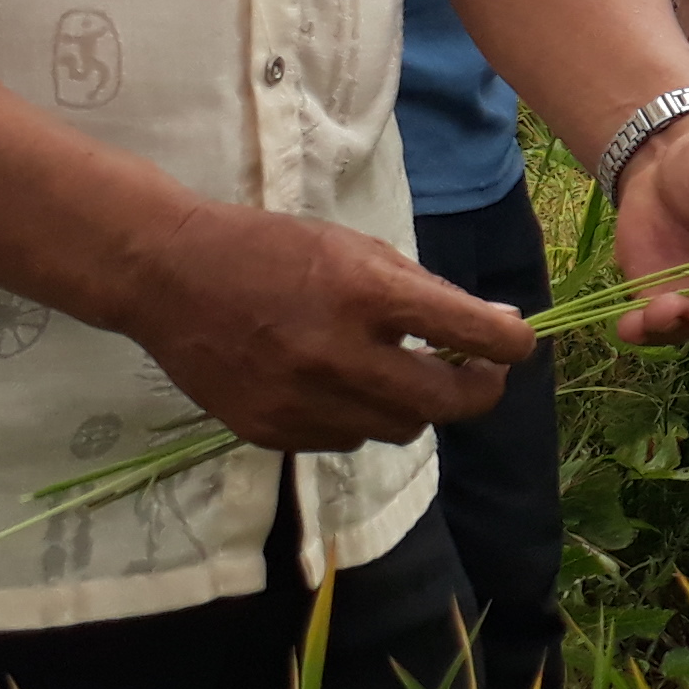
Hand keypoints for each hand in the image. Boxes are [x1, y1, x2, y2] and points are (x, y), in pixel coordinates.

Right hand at [114, 200, 520, 451]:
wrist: (170, 276)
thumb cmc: (272, 250)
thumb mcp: (355, 249)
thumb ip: (426, 292)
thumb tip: (497, 326)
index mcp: (366, 293)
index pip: (469, 333)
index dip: (512, 343)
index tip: (519, 342)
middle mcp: (338, 354)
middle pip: (444, 403)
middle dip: (479, 391)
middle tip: (482, 375)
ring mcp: (302, 400)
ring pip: (398, 429)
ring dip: (414, 405)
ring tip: (400, 374)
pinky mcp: (271, 431)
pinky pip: (346, 439)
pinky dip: (360, 417)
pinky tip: (341, 386)